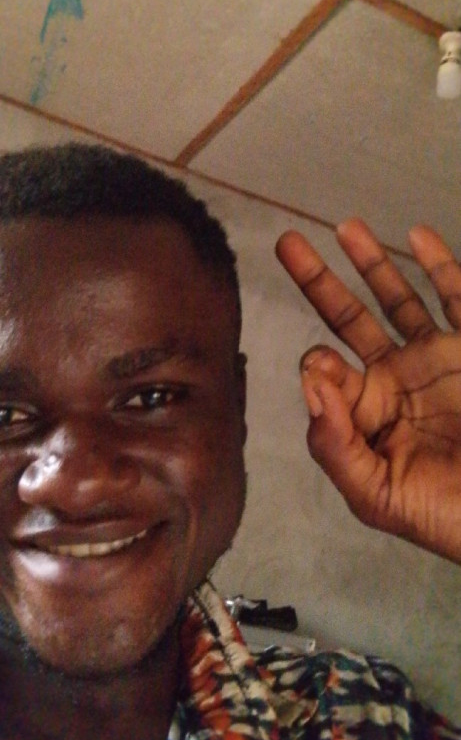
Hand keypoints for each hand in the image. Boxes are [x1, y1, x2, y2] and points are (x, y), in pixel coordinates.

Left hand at [276, 218, 460, 563]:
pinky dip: (440, 265)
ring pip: (399, 298)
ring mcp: (438, 358)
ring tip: (345, 226)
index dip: (318, 363)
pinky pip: (458, 298)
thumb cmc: (444, 513)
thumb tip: (310, 384)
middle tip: (286, 244)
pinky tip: (416, 235)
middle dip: (319, 282)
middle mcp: (398, 376)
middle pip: (350, 318)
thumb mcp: (375, 495)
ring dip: (372, 262)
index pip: (329, 371)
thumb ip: (333, 447)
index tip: (328, 367)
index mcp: (369, 410)